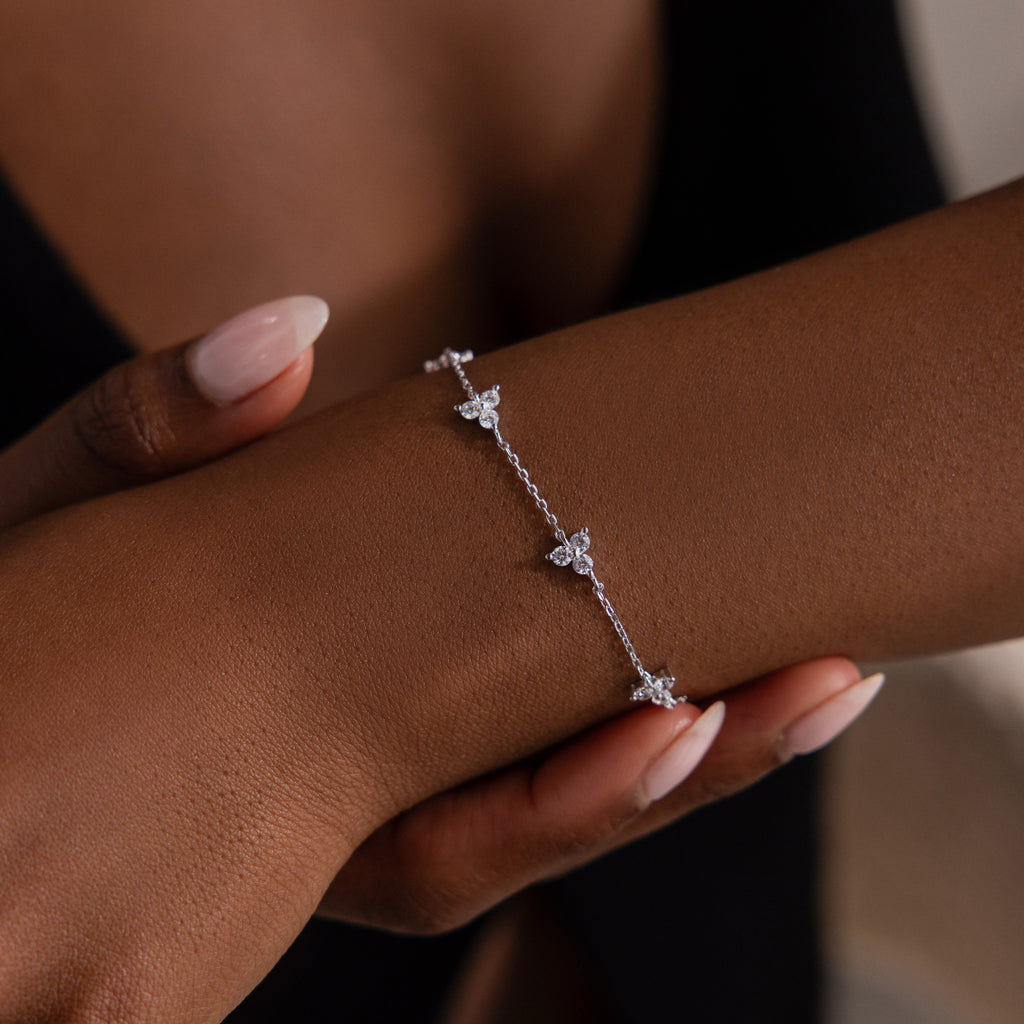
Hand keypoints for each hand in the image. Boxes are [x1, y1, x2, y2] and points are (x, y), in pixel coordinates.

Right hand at [0, 311, 874, 942]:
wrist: (21, 690)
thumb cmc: (13, 618)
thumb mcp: (40, 525)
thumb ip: (146, 432)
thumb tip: (288, 331)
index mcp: (274, 807)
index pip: (453, 853)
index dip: (576, 803)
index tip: (683, 720)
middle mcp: (347, 828)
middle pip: (550, 839)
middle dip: (697, 771)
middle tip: (826, 685)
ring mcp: (386, 798)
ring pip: (570, 809)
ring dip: (706, 749)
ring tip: (823, 680)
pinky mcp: (406, 749)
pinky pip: (547, 765)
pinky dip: (646, 729)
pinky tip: (735, 667)